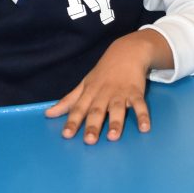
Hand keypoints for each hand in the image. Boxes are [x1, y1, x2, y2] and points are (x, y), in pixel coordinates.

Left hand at [45, 30, 172, 143]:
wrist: (127, 52)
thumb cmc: (102, 74)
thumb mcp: (84, 85)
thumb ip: (68, 102)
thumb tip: (48, 114)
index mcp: (89, 93)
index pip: (78, 108)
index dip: (72, 121)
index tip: (66, 135)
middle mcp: (103, 93)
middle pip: (97, 110)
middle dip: (93, 125)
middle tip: (90, 141)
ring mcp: (120, 92)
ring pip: (117, 108)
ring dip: (116, 122)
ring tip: (113, 137)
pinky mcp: (136, 92)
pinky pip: (140, 104)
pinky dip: (143, 115)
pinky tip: (145, 128)